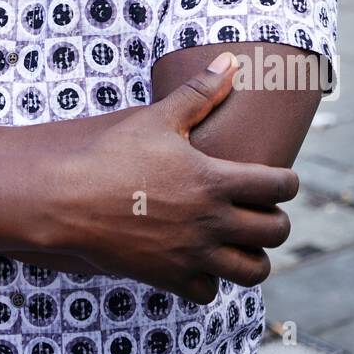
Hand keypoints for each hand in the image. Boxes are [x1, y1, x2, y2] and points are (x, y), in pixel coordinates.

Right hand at [48, 53, 297, 302]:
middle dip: (276, 220)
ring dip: (254, 257)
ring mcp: (192, 254)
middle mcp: (211, 221)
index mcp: (215, 180)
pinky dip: (211, 281)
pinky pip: (210, 292)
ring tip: (241, 242)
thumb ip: (198, 93)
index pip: (280, 186)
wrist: (65, 199)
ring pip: (253, 271)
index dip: (288, 182)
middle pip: (275, 231)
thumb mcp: (156, 118)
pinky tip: (201, 261)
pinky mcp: (169, 277)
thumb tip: (229, 61)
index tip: (279, 179)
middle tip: (261, 211)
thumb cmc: (111, 153)